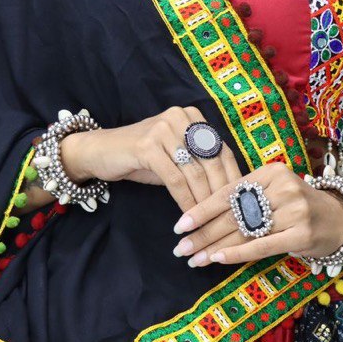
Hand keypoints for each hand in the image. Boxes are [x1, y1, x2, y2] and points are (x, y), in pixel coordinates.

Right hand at [59, 106, 243, 214]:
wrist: (100, 152)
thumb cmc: (142, 158)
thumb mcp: (176, 157)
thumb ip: (200, 165)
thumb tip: (231, 191)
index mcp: (193, 117)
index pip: (222, 151)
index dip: (234, 180)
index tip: (242, 204)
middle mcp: (181, 118)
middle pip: (211, 162)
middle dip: (221, 195)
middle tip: (229, 219)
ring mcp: (164, 129)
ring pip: (195, 173)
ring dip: (203, 203)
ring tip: (209, 224)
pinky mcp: (147, 146)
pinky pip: (175, 180)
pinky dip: (184, 201)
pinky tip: (188, 218)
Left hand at [171, 160, 342, 267]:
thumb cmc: (300, 206)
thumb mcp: (274, 192)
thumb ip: (245, 198)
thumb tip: (202, 218)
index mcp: (271, 171)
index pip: (228, 191)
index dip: (201, 210)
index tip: (180, 225)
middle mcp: (282, 187)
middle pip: (233, 214)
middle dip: (203, 233)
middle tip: (180, 248)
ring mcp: (294, 210)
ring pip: (244, 231)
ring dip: (214, 247)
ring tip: (193, 259)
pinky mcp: (301, 234)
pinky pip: (261, 245)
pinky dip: (237, 253)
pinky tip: (217, 259)